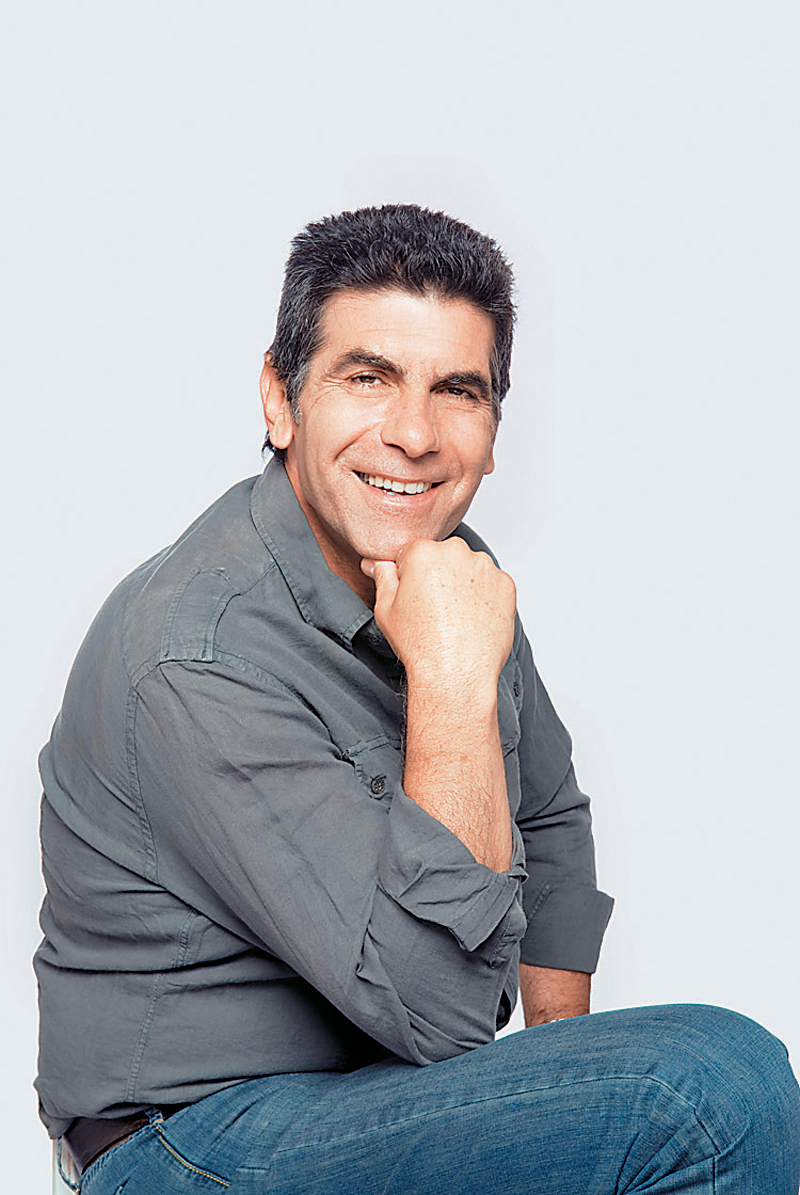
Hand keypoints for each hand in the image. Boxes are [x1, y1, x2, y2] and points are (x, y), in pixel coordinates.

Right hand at [361, 539, 515, 690]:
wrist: (456, 674)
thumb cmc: (421, 645)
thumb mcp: (386, 609)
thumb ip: (382, 577)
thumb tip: (377, 562)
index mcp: (423, 552)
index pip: (414, 552)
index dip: (411, 575)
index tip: (415, 596)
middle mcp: (457, 552)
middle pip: (444, 556)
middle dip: (439, 575)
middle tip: (434, 608)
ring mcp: (485, 568)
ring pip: (470, 568)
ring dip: (464, 584)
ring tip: (455, 616)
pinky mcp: (506, 585)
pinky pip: (492, 584)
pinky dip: (484, 597)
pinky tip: (472, 619)